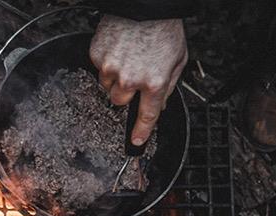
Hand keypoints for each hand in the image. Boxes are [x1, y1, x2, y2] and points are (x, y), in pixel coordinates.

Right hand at [90, 15, 187, 145]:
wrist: (145, 4)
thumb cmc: (163, 28)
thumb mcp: (178, 60)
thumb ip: (168, 87)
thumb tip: (160, 106)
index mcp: (154, 82)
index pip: (146, 116)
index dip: (141, 132)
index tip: (136, 141)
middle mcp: (131, 79)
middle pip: (120, 102)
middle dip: (126, 94)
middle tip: (133, 77)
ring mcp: (111, 68)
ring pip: (107, 87)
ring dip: (115, 79)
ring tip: (126, 59)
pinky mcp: (97, 55)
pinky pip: (99, 69)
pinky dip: (106, 63)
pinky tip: (118, 50)